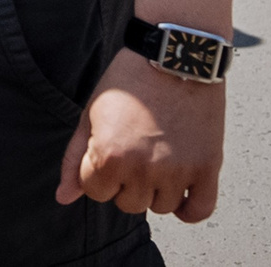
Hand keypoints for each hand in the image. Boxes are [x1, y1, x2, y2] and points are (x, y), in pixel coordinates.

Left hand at [56, 49, 228, 219]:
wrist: (173, 58)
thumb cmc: (128, 83)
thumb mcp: (90, 115)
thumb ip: (73, 159)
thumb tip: (63, 197)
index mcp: (110, 156)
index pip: (96, 192)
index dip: (98, 173)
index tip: (108, 152)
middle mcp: (144, 169)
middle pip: (129, 204)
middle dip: (125, 183)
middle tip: (133, 152)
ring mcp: (178, 171)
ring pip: (161, 207)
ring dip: (156, 191)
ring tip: (156, 160)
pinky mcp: (207, 168)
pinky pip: (200, 211)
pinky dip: (190, 210)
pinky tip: (181, 194)